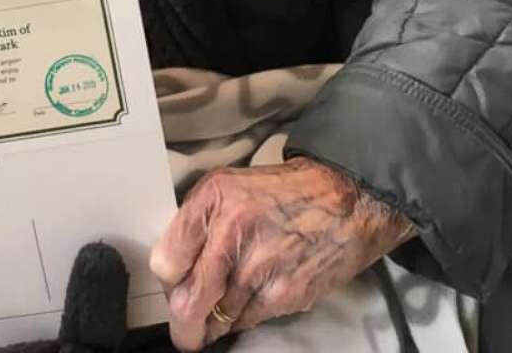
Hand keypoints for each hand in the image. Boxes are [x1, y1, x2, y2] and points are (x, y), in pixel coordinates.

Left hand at [150, 158, 414, 350]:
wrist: (344, 201)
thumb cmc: (282, 194)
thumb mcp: (227, 186)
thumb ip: (196, 220)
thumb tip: (172, 266)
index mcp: (215, 199)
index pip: (167, 262)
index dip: (168, 279)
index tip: (175, 281)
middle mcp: (234, 231)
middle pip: (188, 302)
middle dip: (183, 322)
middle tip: (185, 325)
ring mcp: (260, 267)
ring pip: (216, 320)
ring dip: (212, 321)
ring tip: (219, 307)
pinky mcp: (284, 295)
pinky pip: (246, 322)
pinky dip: (241, 318)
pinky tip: (249, 299)